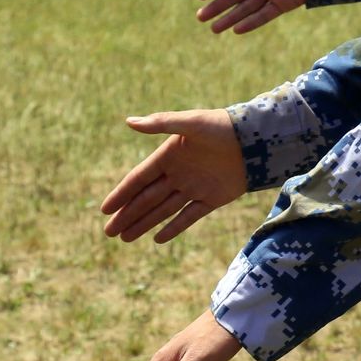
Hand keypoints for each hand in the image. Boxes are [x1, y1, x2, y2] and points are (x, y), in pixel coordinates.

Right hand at [98, 107, 244, 242]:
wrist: (256, 139)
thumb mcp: (191, 123)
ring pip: (163, 210)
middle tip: (109, 232)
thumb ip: (161, 123)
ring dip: (144, 223)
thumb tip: (129, 121)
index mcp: (169, 156)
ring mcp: (194, 187)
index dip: (122, 194)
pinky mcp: (212, 199)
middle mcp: (178, 173)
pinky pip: (188, 216)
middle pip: (147, 198)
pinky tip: (157, 239)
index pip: (139, 179)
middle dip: (128, 215)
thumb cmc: (221, 126)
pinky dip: (173, 228)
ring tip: (125, 238)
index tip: (105, 210)